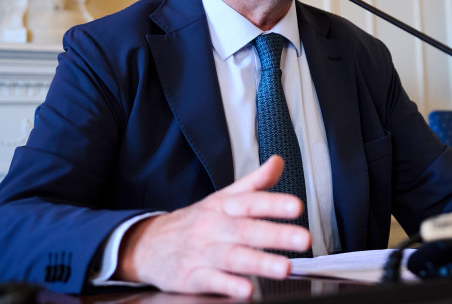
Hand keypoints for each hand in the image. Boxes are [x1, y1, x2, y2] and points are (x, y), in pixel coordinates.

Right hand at [116, 155, 311, 296]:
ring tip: (285, 268)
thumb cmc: (195, 221)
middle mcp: (214, 227)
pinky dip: (229, 285)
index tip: (297, 206)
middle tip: (303, 239)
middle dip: (277, 235)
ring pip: (233, 257)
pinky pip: (212, 281)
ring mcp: (203, 252)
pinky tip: (247, 289)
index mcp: (224, 207)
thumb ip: (254, 183)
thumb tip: (279, 162)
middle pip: (247, 230)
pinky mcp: (192, 277)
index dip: (275, 203)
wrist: (147, 244)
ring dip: (260, 262)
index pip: (251, 202)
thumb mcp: (222, 197)